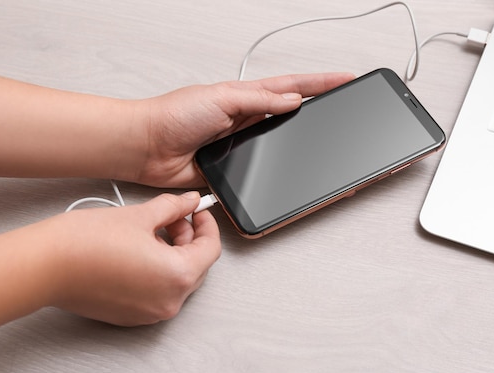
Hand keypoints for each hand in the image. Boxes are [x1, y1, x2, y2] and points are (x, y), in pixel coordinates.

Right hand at [49, 192, 220, 325]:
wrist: (45, 266)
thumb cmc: (85, 244)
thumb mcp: (139, 216)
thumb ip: (172, 208)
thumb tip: (188, 203)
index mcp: (177, 276)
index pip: (210, 249)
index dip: (207, 225)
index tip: (198, 211)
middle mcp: (168, 301)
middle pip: (195, 267)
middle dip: (188, 239)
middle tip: (172, 217)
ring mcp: (149, 313)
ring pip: (176, 280)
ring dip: (172, 255)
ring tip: (149, 232)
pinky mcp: (130, 316)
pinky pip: (157, 292)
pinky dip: (156, 272)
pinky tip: (138, 252)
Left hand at [128, 73, 354, 187]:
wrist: (148, 147)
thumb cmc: (173, 115)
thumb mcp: (221, 98)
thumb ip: (259, 100)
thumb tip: (294, 100)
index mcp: (245, 97)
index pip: (291, 87)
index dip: (319, 83)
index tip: (345, 79)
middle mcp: (246, 120)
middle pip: (291, 116)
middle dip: (318, 112)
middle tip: (344, 108)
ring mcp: (240, 145)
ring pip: (278, 145)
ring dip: (298, 144)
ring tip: (324, 139)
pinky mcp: (232, 169)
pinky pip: (259, 172)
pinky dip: (273, 172)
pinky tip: (286, 170)